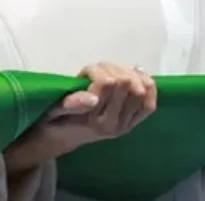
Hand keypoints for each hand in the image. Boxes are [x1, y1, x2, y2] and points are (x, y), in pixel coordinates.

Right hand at [41, 62, 157, 147]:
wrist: (63, 136)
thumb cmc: (56, 119)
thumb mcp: (54, 110)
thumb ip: (71, 103)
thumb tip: (92, 98)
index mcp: (94, 121)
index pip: (107, 83)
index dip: (96, 70)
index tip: (86, 71)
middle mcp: (113, 126)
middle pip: (126, 83)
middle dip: (113, 68)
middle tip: (100, 68)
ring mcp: (126, 125)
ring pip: (140, 89)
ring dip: (128, 72)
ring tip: (115, 70)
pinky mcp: (133, 123)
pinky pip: (149, 104)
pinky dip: (147, 84)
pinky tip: (137, 74)